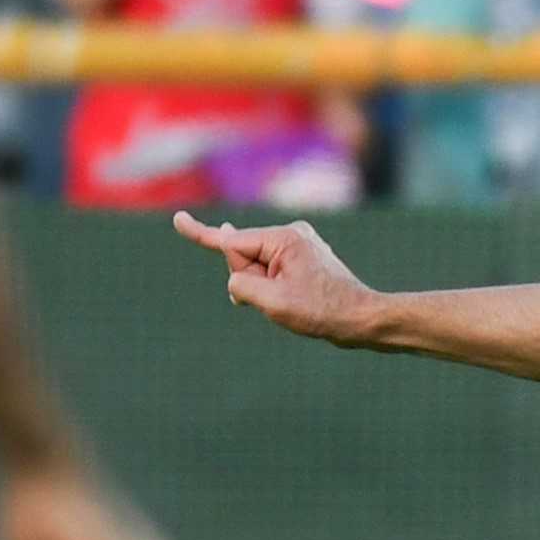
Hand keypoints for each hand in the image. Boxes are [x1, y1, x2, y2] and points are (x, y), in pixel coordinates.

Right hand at [173, 209, 375, 342]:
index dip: (201, 235)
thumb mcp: (272, 302)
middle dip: (250, 279)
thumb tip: (234, 274)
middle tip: (282, 299)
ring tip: (294, 302)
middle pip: (243, 254)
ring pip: (256, 266)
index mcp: (283, 238)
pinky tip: (290, 296)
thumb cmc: (322, 311)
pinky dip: (272, 287)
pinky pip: (270, 270)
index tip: (178, 219)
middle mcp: (291, 233)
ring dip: (263, 287)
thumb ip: (241, 283)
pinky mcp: (302, 257)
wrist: (362, 319)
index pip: (231, 243)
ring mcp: (298, 244)